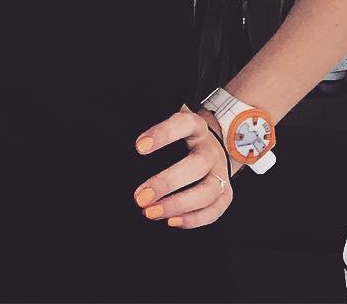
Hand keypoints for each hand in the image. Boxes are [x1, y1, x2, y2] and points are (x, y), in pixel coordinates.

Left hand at [131, 103, 238, 228]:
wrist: (210, 146)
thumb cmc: (179, 137)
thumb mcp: (168, 125)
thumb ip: (150, 133)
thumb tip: (120, 148)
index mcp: (196, 126)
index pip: (183, 124)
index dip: (163, 134)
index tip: (138, 147)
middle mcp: (211, 149)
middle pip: (197, 164)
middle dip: (167, 182)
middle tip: (140, 196)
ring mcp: (221, 172)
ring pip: (209, 191)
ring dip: (178, 205)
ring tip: (151, 212)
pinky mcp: (226, 194)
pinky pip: (215, 210)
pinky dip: (194, 219)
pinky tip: (171, 221)